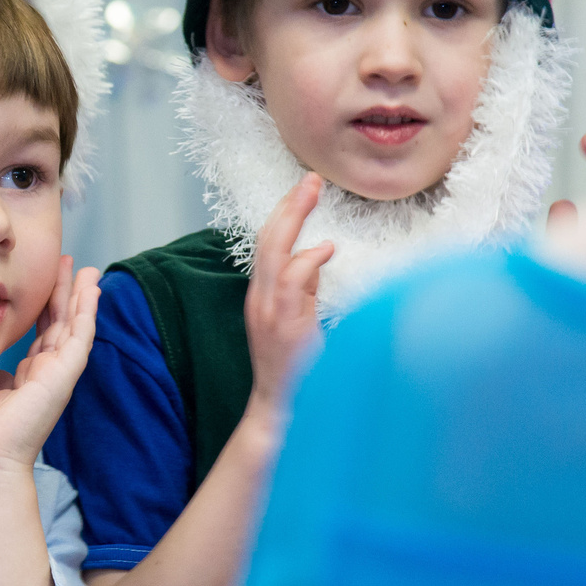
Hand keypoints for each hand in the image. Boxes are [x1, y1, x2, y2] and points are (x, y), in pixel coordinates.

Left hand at [0, 260, 102, 477]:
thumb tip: (0, 371)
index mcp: (30, 378)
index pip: (44, 335)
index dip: (47, 308)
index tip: (49, 282)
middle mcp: (48, 374)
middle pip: (61, 325)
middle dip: (65, 294)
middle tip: (70, 264)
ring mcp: (58, 374)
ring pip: (74, 326)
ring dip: (81, 296)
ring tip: (86, 269)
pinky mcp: (64, 375)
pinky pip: (80, 337)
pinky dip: (87, 312)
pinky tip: (91, 290)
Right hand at [244, 175, 334, 422]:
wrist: (280, 406)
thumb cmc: (296, 367)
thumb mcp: (301, 319)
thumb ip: (307, 288)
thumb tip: (319, 253)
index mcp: (262, 295)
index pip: (269, 244)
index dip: (286, 214)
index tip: (305, 190)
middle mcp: (259, 298)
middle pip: (268, 240)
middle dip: (290, 205)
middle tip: (311, 179)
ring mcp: (267, 311)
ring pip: (274, 253)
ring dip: (294, 219)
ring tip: (312, 192)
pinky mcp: (281, 325)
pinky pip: (291, 284)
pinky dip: (307, 262)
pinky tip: (326, 248)